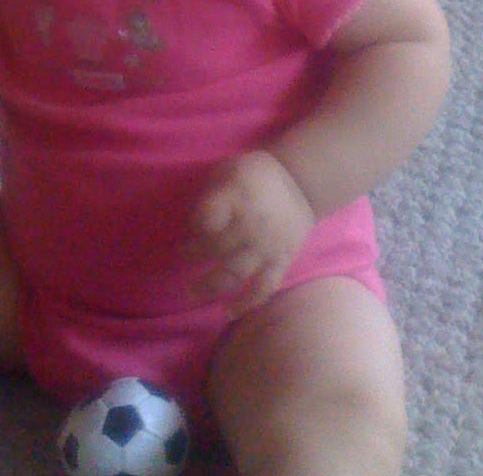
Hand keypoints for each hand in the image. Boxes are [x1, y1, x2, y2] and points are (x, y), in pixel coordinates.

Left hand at [185, 150, 315, 316]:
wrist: (302, 183)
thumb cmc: (256, 174)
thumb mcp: (228, 169)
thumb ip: (210, 194)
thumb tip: (191, 223)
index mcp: (238, 196)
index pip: (207, 217)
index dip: (193, 225)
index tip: (187, 228)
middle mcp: (252, 225)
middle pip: (216, 248)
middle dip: (194, 254)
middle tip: (180, 256)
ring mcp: (267, 247)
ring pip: (235, 273)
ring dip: (210, 286)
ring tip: (191, 294)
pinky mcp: (281, 262)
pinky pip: (263, 288)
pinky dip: (246, 303)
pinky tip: (227, 313)